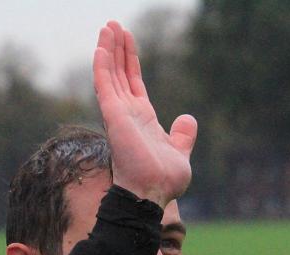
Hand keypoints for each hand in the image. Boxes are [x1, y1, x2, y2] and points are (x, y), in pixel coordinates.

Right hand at [92, 20, 196, 206]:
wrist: (153, 193)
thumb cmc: (164, 180)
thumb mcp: (180, 152)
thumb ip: (182, 135)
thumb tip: (188, 119)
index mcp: (142, 119)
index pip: (133, 83)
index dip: (130, 61)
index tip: (127, 40)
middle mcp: (127, 114)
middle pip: (120, 73)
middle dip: (117, 49)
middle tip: (113, 25)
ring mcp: (118, 114)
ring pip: (110, 75)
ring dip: (108, 50)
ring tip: (108, 26)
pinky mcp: (113, 116)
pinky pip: (105, 85)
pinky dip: (102, 65)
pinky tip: (101, 46)